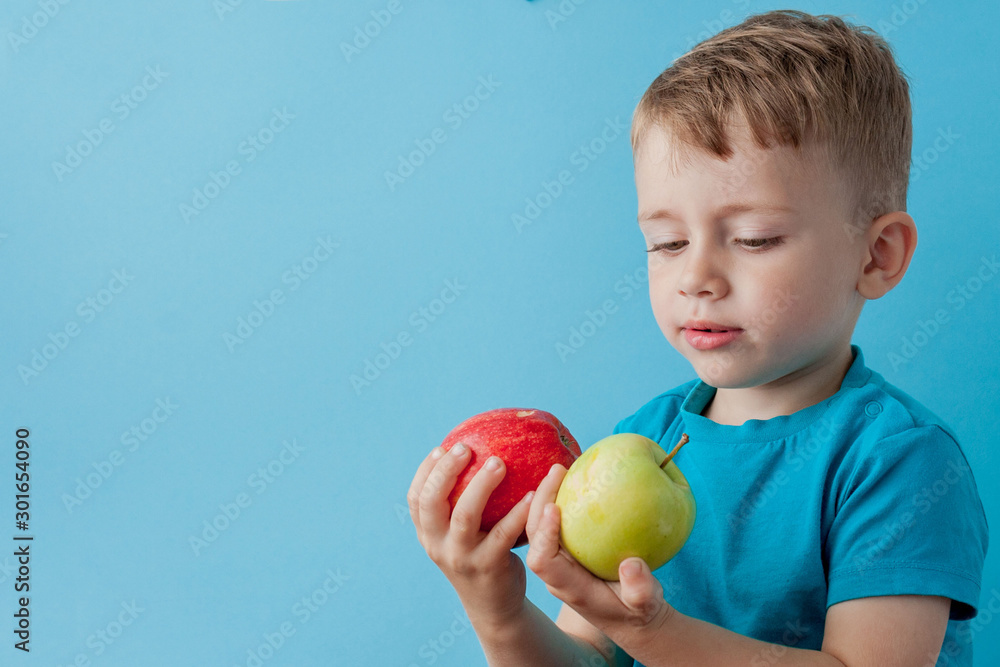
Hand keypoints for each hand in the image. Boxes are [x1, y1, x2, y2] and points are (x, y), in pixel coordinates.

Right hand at [407, 443, 534, 625]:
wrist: (494, 606)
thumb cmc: (481, 556)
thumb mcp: (460, 535)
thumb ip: (459, 504)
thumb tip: (476, 453)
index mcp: (428, 534)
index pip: (416, 499)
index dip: (425, 471)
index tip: (441, 448)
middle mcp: (438, 545)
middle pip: (432, 503)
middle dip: (445, 471)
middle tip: (465, 448)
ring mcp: (461, 557)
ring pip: (465, 516)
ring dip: (481, 485)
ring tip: (498, 462)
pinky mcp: (488, 567)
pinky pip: (503, 534)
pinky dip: (517, 512)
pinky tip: (531, 494)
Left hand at [525, 464, 675, 646]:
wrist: (630, 617)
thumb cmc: (639, 612)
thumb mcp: (646, 607)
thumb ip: (640, 591)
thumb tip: (631, 565)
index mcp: (569, 587)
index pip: (543, 560)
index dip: (544, 534)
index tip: (554, 508)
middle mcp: (557, 572)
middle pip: (533, 536)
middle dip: (539, 503)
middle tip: (557, 470)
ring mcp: (560, 559)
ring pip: (539, 525)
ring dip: (546, 496)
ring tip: (560, 468)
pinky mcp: (567, 548)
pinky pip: (556, 521)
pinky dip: (559, 499)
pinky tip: (571, 478)